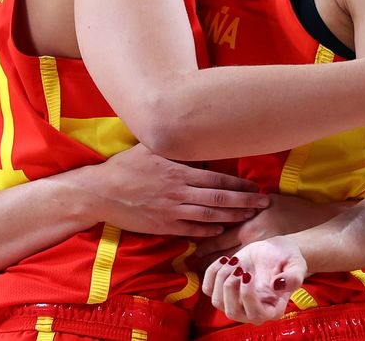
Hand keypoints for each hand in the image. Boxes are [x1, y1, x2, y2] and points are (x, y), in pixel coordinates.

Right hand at [78, 146, 270, 237]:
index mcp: (179, 171)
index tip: (255, 186)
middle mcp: (179, 191)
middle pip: (219, 198)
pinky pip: (191, 229)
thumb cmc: (126, 166)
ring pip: (209, 215)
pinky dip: (208, 230)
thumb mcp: (150, 148)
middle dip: (244, 202)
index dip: (239, 184)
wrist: (101, 192)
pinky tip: (221, 229)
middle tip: (263, 204)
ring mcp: (171, 210)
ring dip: (232, 217)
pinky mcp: (163, 225)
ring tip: (249, 218)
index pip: (217, 178)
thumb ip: (174, 145)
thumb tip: (196, 135)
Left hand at [193, 194, 343, 268]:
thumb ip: (251, 201)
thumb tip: (232, 196)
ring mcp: (257, 258)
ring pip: (228, 266)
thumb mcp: (272, 199)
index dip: (200, 243)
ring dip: (213, 269)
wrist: (318, 232)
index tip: (189, 246)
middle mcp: (249, 245)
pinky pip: (241, 271)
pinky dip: (229, 274)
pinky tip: (222, 275)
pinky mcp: (265, 266)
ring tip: (199, 270)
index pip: (216, 237)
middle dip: (201, 260)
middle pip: (218, 255)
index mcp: (248, 226)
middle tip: (188, 262)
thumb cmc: (296, 212)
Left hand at [202, 236, 307, 324]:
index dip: (248, 297)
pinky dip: (211, 273)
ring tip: (234, 261)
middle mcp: (252, 311)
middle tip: (239, 267)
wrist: (276, 251)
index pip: (255, 315)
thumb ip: (293, 277)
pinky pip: (207, 289)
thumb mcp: (297, 265)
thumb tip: (278, 285)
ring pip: (217, 301)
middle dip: (230, 288)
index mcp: (272, 310)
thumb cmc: (289, 260)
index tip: (248, 275)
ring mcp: (236, 302)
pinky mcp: (223, 290)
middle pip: (231, 312)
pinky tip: (224, 259)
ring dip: (221, 278)